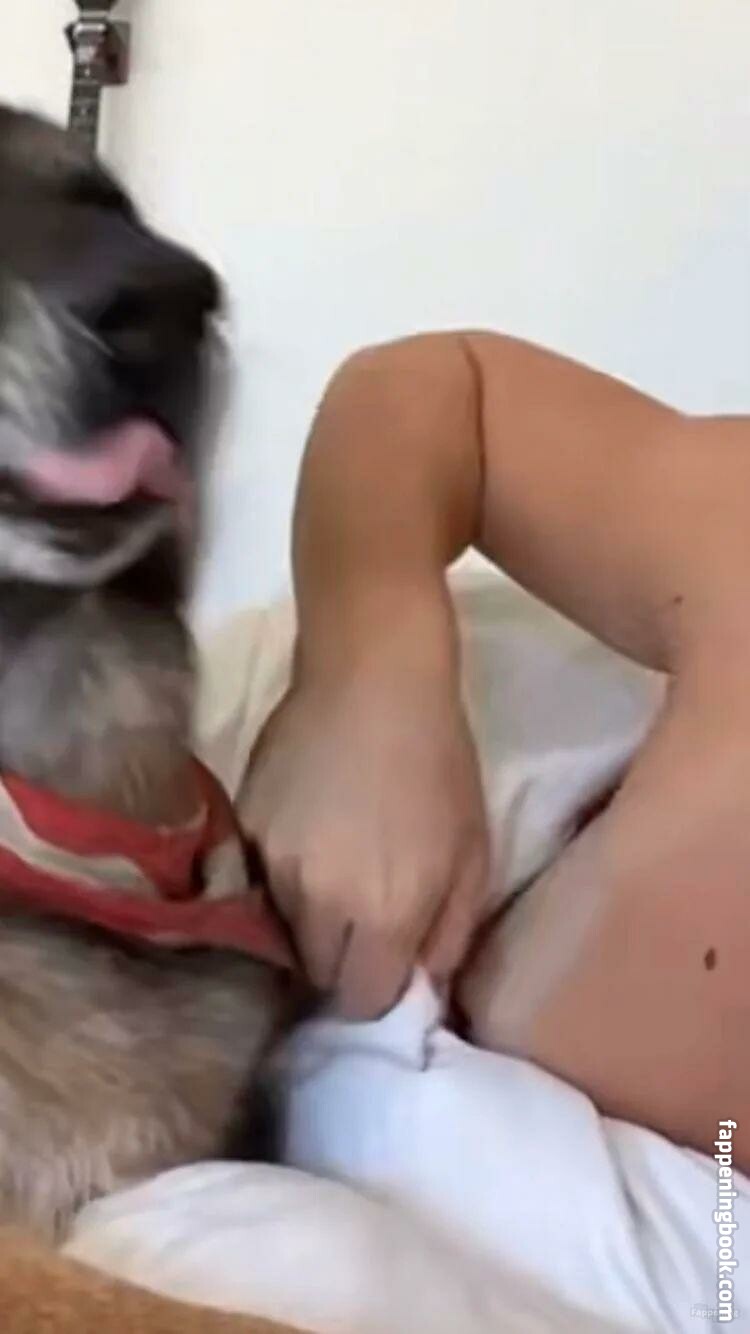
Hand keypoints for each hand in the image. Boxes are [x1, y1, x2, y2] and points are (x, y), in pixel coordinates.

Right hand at [239, 654, 487, 1018]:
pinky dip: (281, 875)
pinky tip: (309, 835)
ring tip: (336, 870)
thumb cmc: (440, 762)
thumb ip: (450, 934)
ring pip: (283, 929)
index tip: (388, 966)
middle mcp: (318, 903)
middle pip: (318, 973)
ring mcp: (271, 865)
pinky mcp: (242, 828)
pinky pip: (258, 881)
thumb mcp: (474, 851)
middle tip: (364, 919)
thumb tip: (422, 987)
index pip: (362, 1002)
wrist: (373, 675)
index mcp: (384, 915)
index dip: (378, 992)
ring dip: (310, 919)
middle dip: (343, 960)